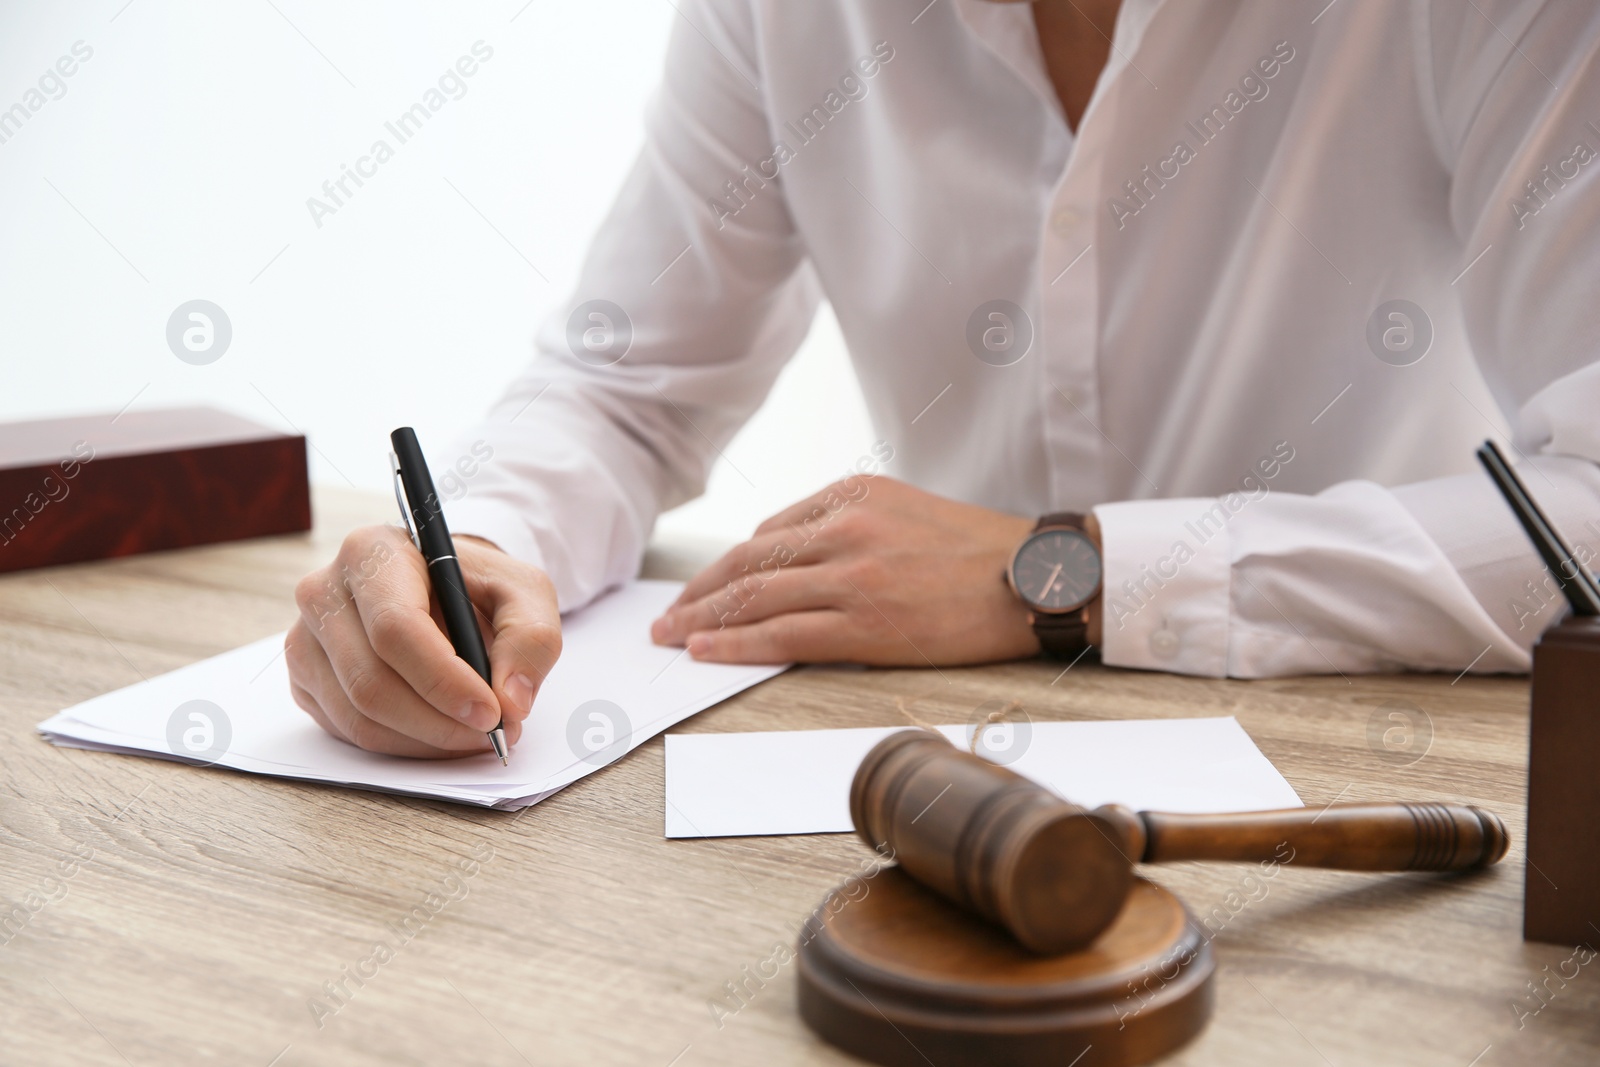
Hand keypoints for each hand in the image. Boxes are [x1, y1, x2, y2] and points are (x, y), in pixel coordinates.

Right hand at [285, 526, 561, 757]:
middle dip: (440, 721)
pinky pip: (348, 731)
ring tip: (475, 735)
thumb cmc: (476, 586)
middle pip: (371, 681)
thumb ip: (531, 638)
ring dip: (426, 740)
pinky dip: (403, 745)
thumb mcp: (524, 592)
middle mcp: (324, 591)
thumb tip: (511, 701)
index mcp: (373, 551)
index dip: (443, 680)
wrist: (441, 589)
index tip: (491, 712)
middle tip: (494, 733)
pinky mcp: (305, 679)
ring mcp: (305, 638)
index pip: (396, 628)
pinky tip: (439, 732)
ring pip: (358, 716)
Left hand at [651, 476, 1041, 665]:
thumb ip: (849, 526)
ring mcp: (853, 574)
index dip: (727, 566)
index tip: (705, 587)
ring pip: (754, 597)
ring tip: (673, 637)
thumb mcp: (906, 510)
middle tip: (667, 616)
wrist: (1037, 577)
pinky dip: (735, 642)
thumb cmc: (977, 552)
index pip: (769, 533)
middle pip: (747, 561)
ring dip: (703, 619)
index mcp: (853, 493)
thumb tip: (791, 561)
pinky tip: (707, 650)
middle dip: (698, 592)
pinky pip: (782, 633)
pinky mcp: (866, 622)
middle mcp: (845, 526)